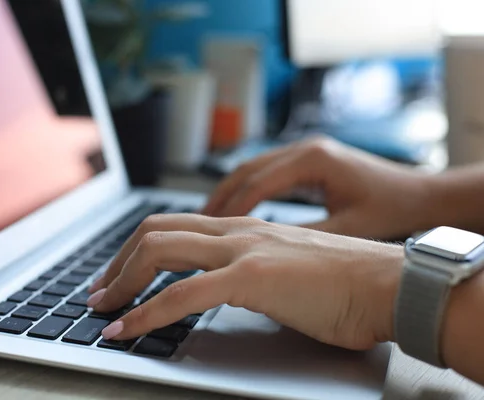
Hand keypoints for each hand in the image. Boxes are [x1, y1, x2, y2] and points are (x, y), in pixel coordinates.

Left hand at [88, 214, 402, 349]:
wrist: (388, 284)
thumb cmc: (346, 283)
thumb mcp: (286, 270)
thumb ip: (252, 273)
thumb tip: (228, 289)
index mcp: (244, 229)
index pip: (174, 226)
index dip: (138, 249)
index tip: (121, 276)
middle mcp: (237, 231)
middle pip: (155, 231)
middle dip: (118, 262)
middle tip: (100, 291)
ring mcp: (243, 249)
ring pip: (160, 251)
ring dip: (121, 282)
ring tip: (102, 309)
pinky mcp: (251, 277)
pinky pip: (181, 294)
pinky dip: (145, 312)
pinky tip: (125, 330)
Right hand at [202, 137, 431, 239]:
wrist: (424, 195)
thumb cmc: (393, 207)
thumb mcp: (347, 226)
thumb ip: (305, 234)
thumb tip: (264, 246)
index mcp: (313, 159)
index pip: (258, 182)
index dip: (233, 207)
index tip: (211, 229)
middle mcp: (306, 149)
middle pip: (247, 169)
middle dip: (220, 196)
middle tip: (196, 222)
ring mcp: (307, 153)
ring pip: (253, 170)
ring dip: (229, 192)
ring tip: (207, 217)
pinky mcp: (309, 163)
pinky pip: (268, 175)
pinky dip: (248, 192)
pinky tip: (237, 210)